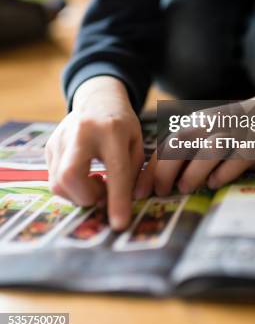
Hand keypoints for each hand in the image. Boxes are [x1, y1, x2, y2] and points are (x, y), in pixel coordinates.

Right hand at [46, 76, 144, 230]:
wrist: (98, 100)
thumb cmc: (122, 125)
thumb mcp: (137, 144)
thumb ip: (134, 174)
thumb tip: (130, 204)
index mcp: (112, 130)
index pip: (115, 170)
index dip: (117, 200)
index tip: (119, 224)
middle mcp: (81, 132)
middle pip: (71, 176)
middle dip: (87, 197)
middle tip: (103, 193)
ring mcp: (60, 138)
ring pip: (58, 183)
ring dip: (79, 194)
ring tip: (96, 182)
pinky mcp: (49, 146)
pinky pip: (54, 179)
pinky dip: (70, 187)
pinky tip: (85, 176)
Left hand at [133, 79, 254, 197]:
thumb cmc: (231, 134)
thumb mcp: (206, 137)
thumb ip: (184, 156)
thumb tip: (154, 185)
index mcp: (195, 125)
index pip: (167, 146)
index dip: (152, 170)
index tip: (141, 192)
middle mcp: (212, 125)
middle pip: (183, 144)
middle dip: (167, 170)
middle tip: (162, 193)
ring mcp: (235, 133)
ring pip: (210, 149)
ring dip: (194, 171)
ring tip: (184, 189)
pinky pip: (238, 157)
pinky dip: (224, 171)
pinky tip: (214, 184)